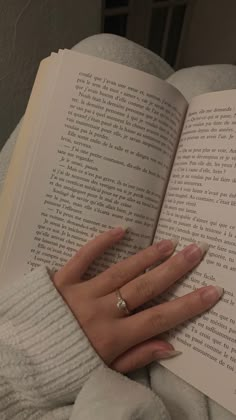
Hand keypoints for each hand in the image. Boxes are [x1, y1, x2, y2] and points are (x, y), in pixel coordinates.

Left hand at [52, 227, 222, 372]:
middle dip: (174, 269)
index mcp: (112, 338)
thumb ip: (137, 356)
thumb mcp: (103, 370)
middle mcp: (100, 312)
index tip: (212, 290)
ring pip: (120, 271)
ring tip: (170, 242)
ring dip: (147, 256)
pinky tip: (122, 229)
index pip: (159, 319)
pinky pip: (83, 257)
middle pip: (144, 288)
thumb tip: (171, 345)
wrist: (23, 361)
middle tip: (196, 250)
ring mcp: (80, 293)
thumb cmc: (66, 364)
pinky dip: (101, 242)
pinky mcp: (61, 280)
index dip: (188, 305)